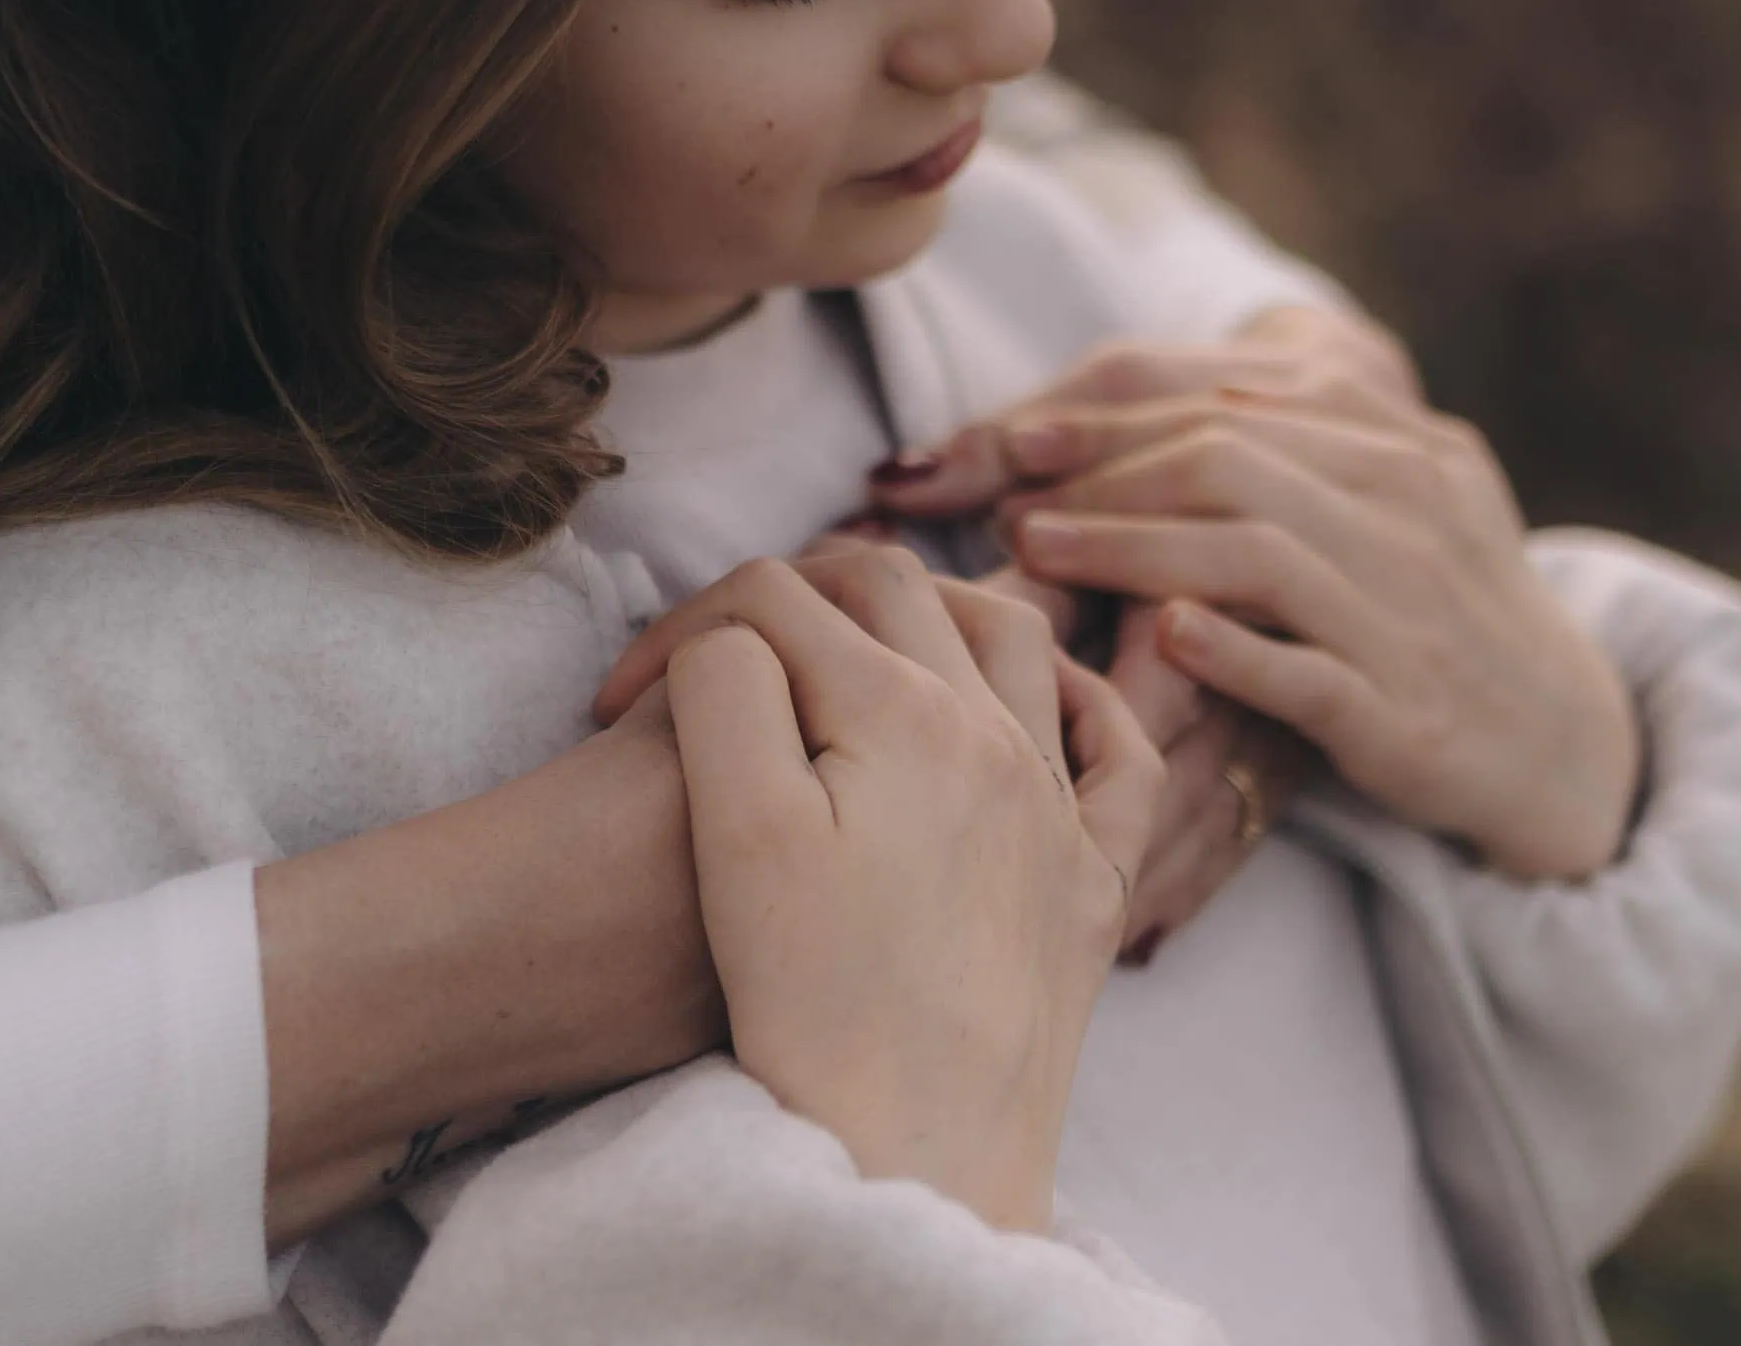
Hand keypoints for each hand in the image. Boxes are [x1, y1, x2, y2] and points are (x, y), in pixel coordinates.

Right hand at [604, 550, 1159, 1232]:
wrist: (916, 1154)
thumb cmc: (811, 1005)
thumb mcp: (736, 830)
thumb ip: (727, 690)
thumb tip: (739, 632)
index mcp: (900, 712)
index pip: (776, 601)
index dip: (679, 627)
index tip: (617, 698)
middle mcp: (998, 737)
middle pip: (899, 592)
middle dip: (803, 587)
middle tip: (732, 635)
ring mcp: (1060, 806)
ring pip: (1015, 641)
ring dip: (941, 607)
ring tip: (872, 630)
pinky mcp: (1094, 883)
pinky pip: (1123, 758)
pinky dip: (1086, 703)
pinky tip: (1050, 702)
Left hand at [853, 307, 1412, 947]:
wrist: (1561, 740)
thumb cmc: (1437, 614)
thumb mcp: (1391, 505)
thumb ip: (1294, 449)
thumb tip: (1146, 415)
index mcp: (1396, 445)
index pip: (1229, 401)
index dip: (1110, 416)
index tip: (1016, 437)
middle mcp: (1409, 508)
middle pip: (1228, 459)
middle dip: (1101, 472)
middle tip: (1008, 500)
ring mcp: (1410, 610)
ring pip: (1255, 553)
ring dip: (1131, 546)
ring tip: (1039, 554)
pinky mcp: (1407, 711)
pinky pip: (1307, 670)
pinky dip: (1229, 650)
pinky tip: (1158, 637)